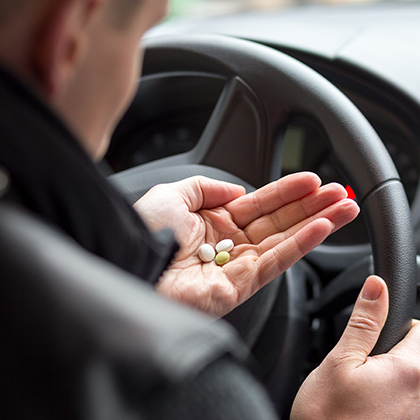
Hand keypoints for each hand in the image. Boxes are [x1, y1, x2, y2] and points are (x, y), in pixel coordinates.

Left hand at [134, 172, 358, 316]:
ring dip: (317, 224)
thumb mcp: (174, 194)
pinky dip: (300, 245)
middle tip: (341, 194)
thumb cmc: (144, 232)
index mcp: (215, 223)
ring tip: (345, 208)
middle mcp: (229, 244)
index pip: (260, 204)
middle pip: (279, 221)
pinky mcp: (240, 286)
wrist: (129, 265)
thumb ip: (208, 186)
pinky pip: (275, 262)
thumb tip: (239, 188)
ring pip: (284, 241)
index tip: (311, 180)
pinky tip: (321, 228)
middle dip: (312, 207)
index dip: (287, 191)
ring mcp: (237, 265)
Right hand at [291, 275, 419, 419]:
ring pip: (414, 376)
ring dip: (395, 376)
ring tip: (367, 391)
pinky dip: (395, 396)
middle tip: (365, 369)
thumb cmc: (327, 417)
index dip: (393, 327)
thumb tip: (376, 286)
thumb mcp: (339, 360)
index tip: (373, 339)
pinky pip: (410, 397)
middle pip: (419, 354)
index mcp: (411, 371)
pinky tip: (373, 408)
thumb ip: (364, 321)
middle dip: (395, 353)